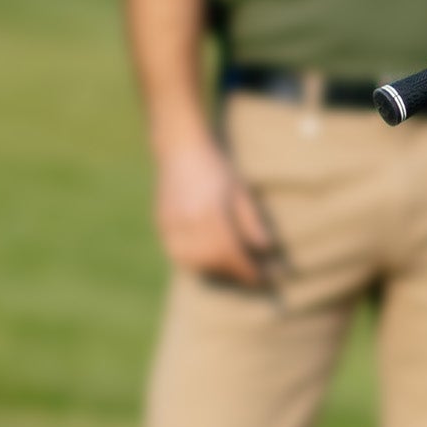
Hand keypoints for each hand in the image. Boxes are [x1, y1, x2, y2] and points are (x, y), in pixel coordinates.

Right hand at [156, 137, 275, 282]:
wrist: (181, 148)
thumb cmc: (216, 168)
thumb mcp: (240, 192)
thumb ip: (251, 222)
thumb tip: (264, 250)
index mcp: (211, 215)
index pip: (232, 254)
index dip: (248, 270)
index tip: (263, 278)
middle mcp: (189, 224)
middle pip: (213, 262)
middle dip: (233, 273)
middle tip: (249, 275)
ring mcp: (172, 225)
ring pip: (192, 263)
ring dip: (213, 271)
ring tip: (229, 269)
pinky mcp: (162, 224)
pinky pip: (177, 254)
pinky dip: (193, 262)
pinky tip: (206, 261)